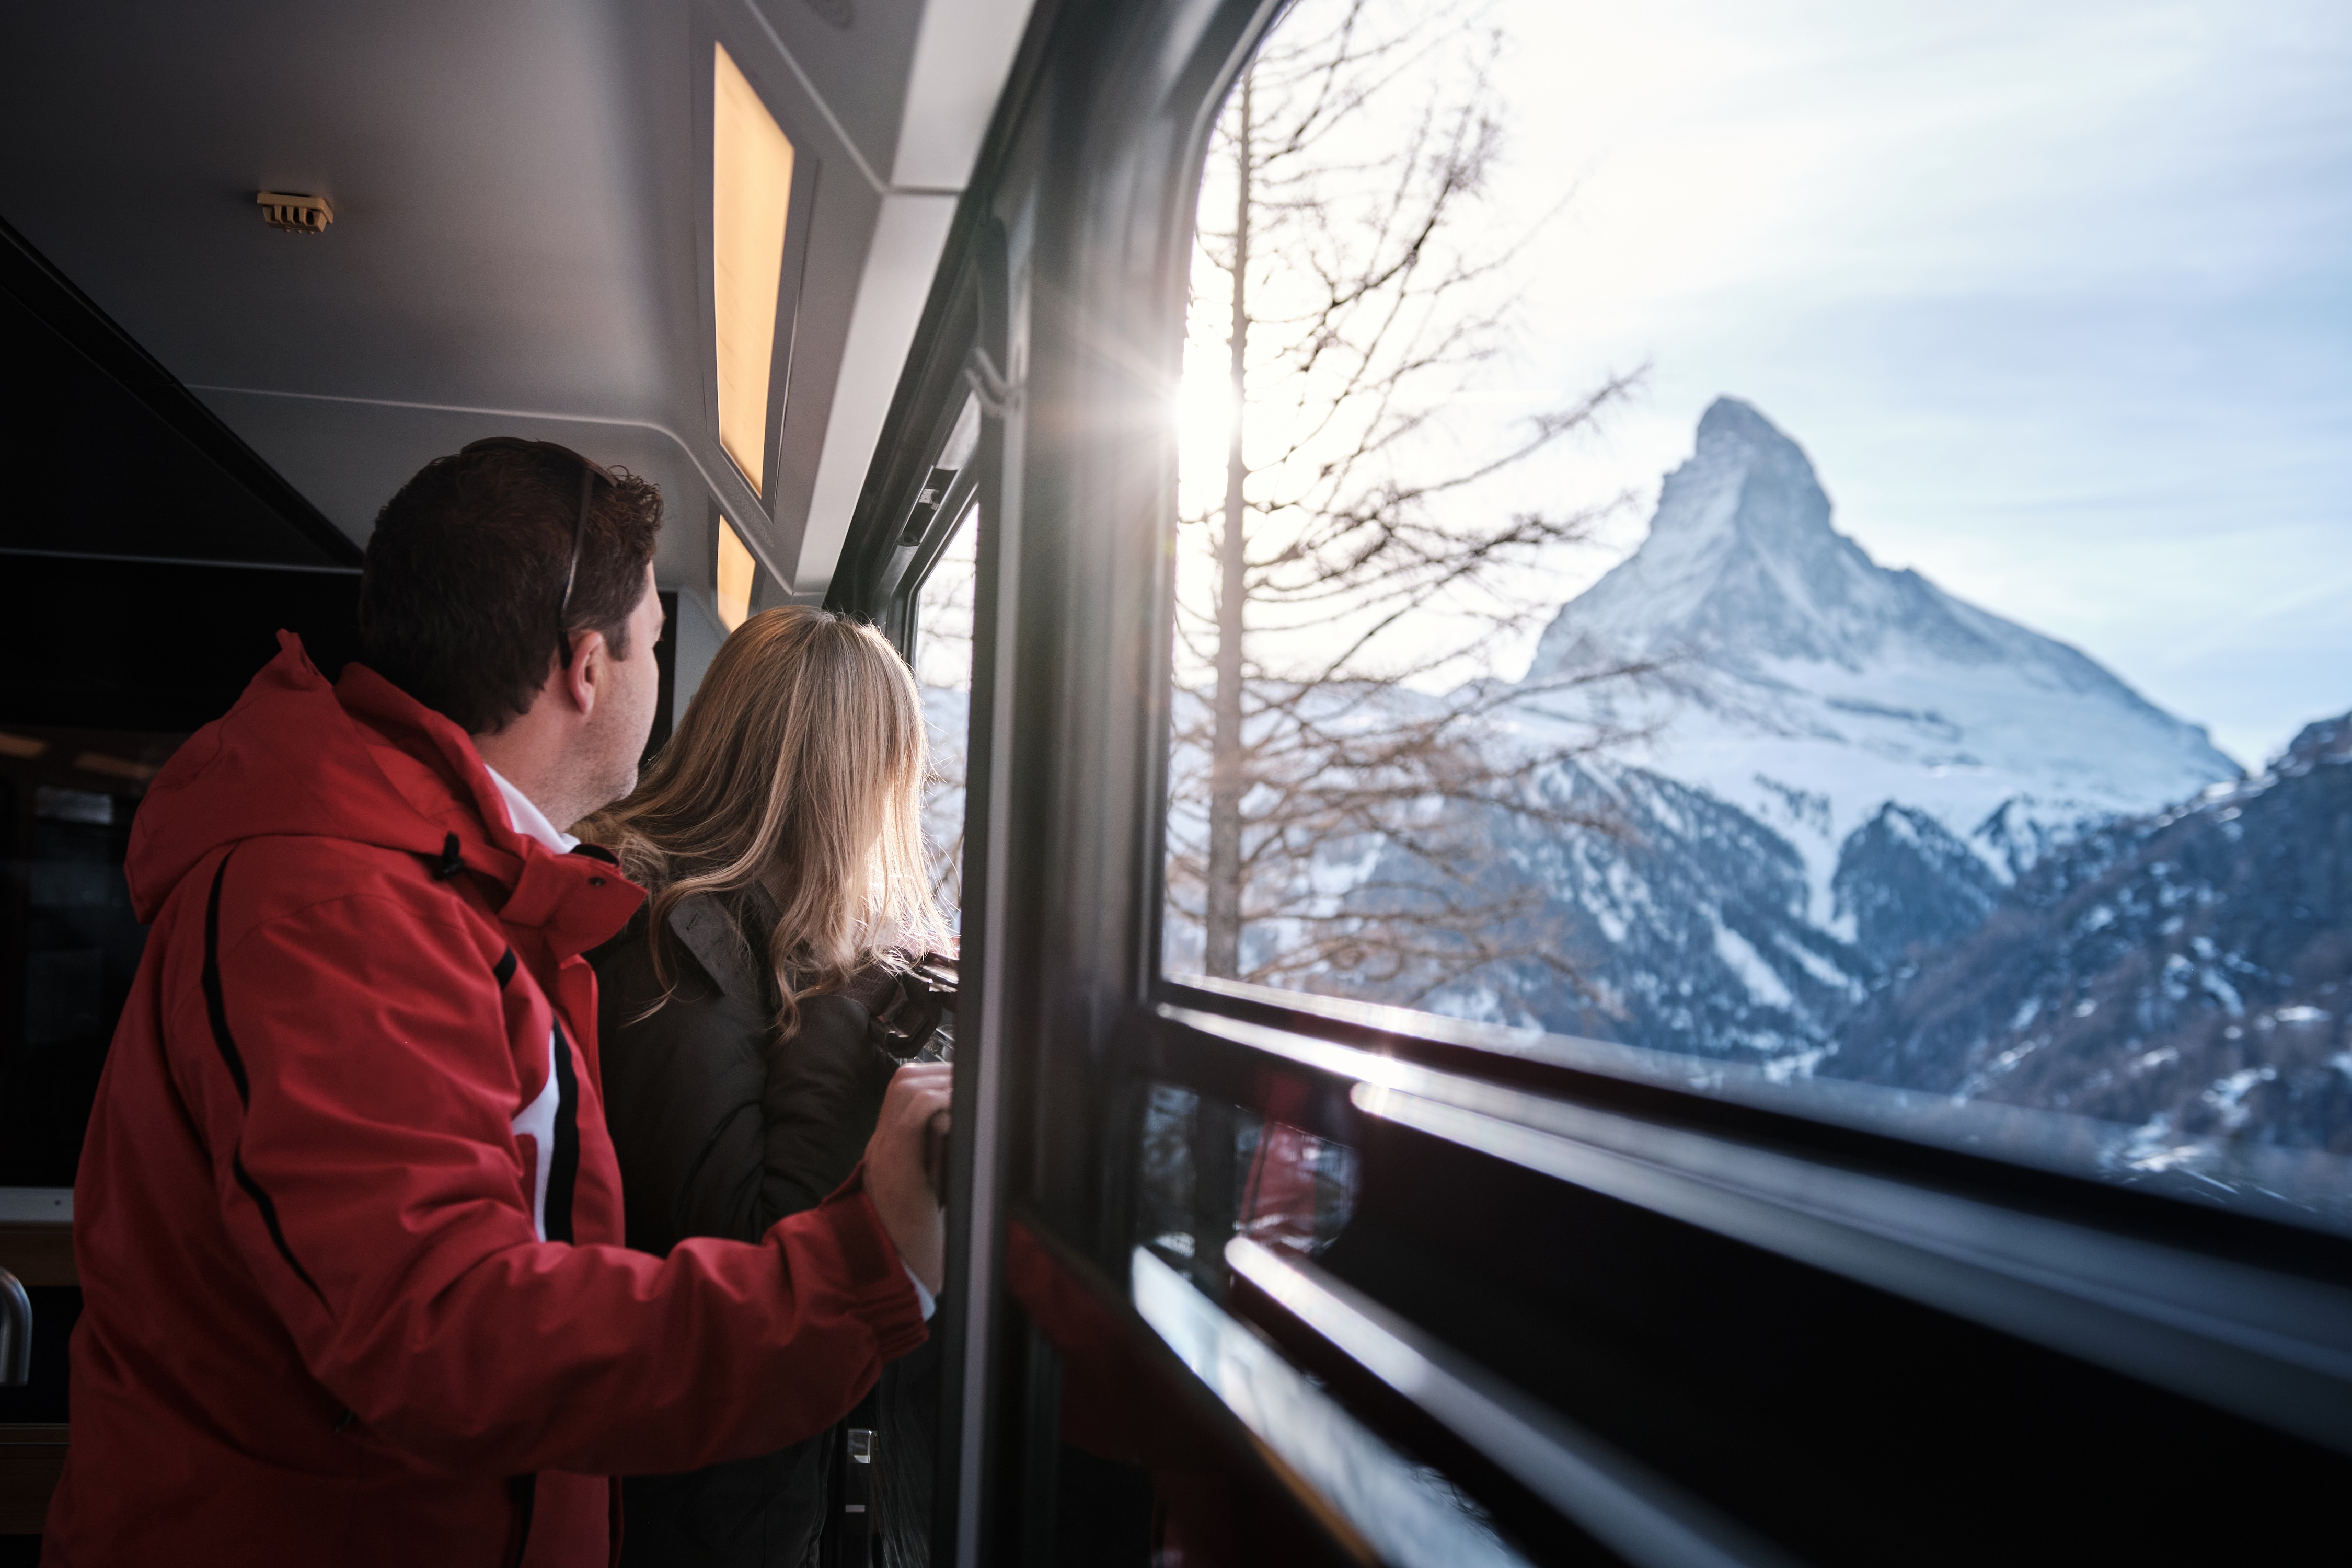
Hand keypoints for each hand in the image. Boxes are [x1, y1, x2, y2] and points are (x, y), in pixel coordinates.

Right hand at [863, 1062, 951, 1295]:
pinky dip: (939, 1107)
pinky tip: (961, 1114)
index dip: (942, 1075)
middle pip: (905, 1079)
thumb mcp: (932, 1187)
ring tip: (972, 1097)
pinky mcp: (897, 1170)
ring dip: (947, 1085)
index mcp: (890, 1146)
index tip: (972, 1080)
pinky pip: (911, 1120)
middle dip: (947, 1072)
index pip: (907, 1087)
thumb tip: (974, 1123)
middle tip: (976, 1083)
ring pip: (907, 1090)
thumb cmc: (923, 1236)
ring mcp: (886, 1155)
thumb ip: (943, 1154)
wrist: (897, 1274)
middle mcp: (883, 1145)